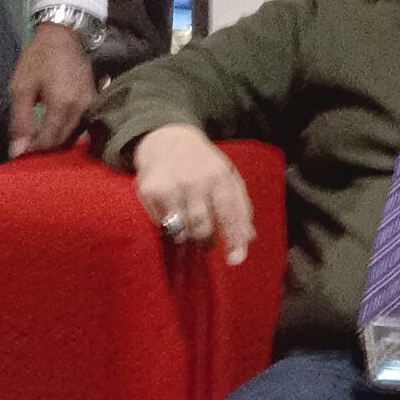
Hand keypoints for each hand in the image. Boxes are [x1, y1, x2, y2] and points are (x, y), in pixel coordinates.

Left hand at [8, 23, 95, 157]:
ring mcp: (91, 105)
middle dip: (43, 148)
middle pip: (62, 142)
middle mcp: (81, 108)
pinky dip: (66, 132)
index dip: (32, 151)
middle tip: (26, 145)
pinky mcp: (94, 101)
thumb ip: (21, 122)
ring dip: (55, 141)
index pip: (48, 141)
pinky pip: (81, 125)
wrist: (64, 36)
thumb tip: (18, 152)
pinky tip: (53, 127)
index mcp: (62, 104)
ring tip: (38, 138)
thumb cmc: (39, 59)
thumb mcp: (21, 88)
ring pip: (73, 136)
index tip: (19, 151)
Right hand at [132, 124, 254, 264]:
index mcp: (219, 177)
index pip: (229, 213)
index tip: (236, 260)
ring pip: (181, 230)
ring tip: (189, 230)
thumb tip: (249, 238)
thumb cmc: (204, 164)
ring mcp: (171, 186)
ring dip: (187, 237)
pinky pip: (161, 224)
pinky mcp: (150, 191)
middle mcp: (195, 181)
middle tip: (206, 243)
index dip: (233, 239)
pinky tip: (172, 216)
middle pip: (203, 227)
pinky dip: (168, 227)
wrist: (168, 139)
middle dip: (206, 241)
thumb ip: (240, 206)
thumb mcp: (228, 177)